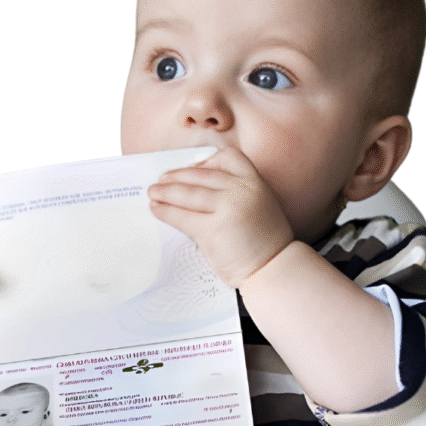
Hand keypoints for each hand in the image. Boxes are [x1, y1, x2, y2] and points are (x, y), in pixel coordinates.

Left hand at [147, 146, 293, 287]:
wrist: (273, 268)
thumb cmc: (263, 242)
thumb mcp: (258, 206)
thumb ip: (237, 193)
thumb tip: (198, 189)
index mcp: (255, 181)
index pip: (228, 157)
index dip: (205, 162)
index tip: (190, 169)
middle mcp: (242, 190)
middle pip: (202, 175)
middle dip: (177, 176)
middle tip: (161, 180)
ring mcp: (228, 208)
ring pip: (188, 194)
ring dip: (166, 192)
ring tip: (152, 193)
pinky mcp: (213, 230)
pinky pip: (183, 217)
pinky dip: (166, 212)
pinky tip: (157, 210)